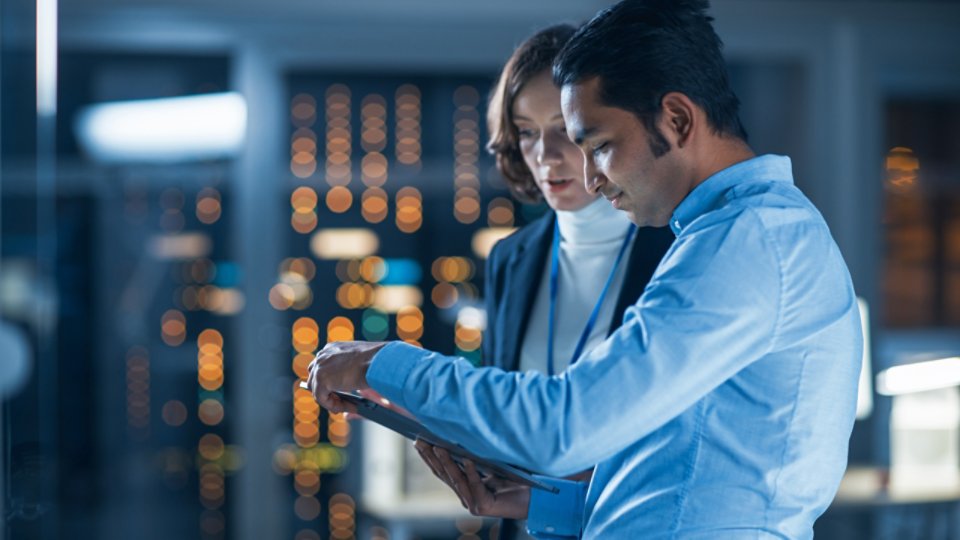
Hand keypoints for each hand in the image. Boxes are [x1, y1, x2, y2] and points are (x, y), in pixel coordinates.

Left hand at [307, 341, 387, 413]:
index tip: (338, 393)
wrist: (379, 361)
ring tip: (347, 406)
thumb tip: (348, 391)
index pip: (321, 367)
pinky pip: (322, 398)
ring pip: (317, 390)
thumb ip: (350, 375)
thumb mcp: (360, 365)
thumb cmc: (376, 361)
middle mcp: (323, 355)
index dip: (328, 382)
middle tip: (341, 402)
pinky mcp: (321, 379)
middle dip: (325, 391)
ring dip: (331, 400)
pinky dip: (334, 405)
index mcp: (332, 348)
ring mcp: (320, 366)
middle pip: (314, 377)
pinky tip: (350, 407)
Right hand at [414, 440, 529, 519]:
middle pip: (444, 475)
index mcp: (465, 487)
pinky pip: (476, 485)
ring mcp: (473, 504)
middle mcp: (466, 497)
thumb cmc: (515, 479)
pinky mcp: (484, 507)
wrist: (535, 498)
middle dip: (431, 457)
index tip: (419, 440)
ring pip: (457, 480)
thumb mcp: (491, 465)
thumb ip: (476, 457)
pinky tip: (468, 459)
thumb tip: (460, 433)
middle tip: (420, 441)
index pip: (442, 471)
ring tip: (438, 446)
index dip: (429, 457)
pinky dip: (471, 472)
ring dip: (446, 462)